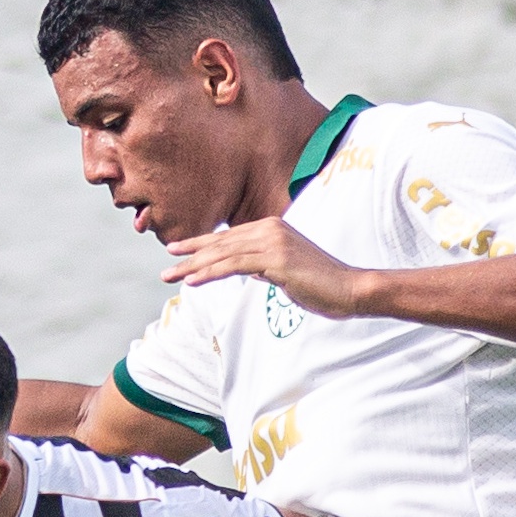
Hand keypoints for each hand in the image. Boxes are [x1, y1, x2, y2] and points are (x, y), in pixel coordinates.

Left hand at [162, 217, 374, 315]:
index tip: (179, 250)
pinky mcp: (275, 259)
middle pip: (221, 242)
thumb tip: (250, 272)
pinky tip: (192, 281)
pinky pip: (234, 267)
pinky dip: (209, 273)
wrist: (350, 288)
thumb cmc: (322, 285)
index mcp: (272, 228)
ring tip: (170, 275)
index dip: (202, 244)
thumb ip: (266, 268)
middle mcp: (270, 229)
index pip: (230, 237)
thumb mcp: (287, 273)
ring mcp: (272, 242)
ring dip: (193, 266)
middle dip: (191, 253)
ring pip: (223, 254)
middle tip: (166, 263)